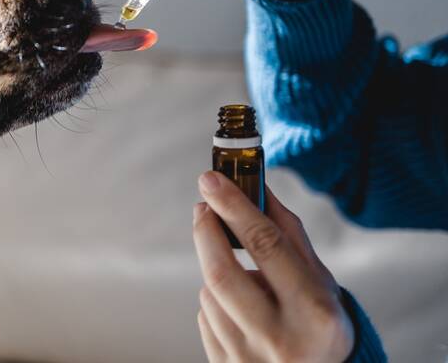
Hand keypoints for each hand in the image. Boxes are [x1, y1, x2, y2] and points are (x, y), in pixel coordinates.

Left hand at [192, 171, 353, 362]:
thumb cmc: (320, 324)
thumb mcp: (320, 281)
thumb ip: (288, 234)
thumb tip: (257, 187)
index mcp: (314, 313)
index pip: (265, 246)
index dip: (234, 206)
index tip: (211, 179)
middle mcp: (279, 339)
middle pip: (221, 271)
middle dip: (205, 230)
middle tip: (203, 206)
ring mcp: (248, 359)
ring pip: (210, 293)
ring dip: (217, 272)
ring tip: (244, 279)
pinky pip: (205, 317)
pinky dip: (216, 301)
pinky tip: (240, 311)